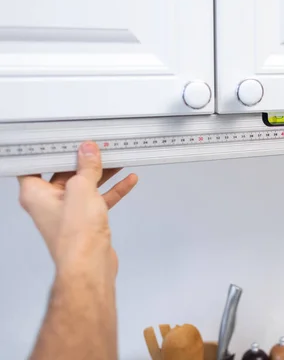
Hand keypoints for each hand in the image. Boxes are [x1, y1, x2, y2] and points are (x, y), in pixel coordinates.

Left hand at [18, 142, 137, 275]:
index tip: (63, 138)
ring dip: (102, 172)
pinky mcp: (86, 220)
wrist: (90, 265)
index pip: (35, 165)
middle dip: (82, 158)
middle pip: (65, 172)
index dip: (48, 150)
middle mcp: (49, 202)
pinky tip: (128, 180)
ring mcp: (69, 212)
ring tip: (116, 157)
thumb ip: (86, 168)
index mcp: (36, 194)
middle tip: (95, 144)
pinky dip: (113, 189)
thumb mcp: (82, 189)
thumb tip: (87, 151)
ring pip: (86, 185)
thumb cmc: (76, 236)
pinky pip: (100, 199)